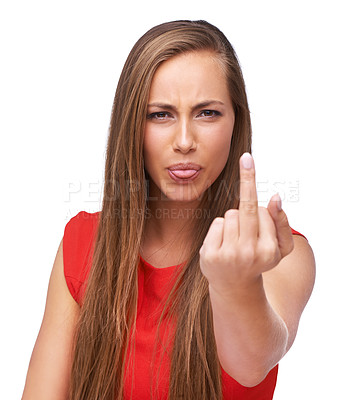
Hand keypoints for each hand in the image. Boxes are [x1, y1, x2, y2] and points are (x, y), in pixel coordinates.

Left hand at [199, 152, 293, 296]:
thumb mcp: (280, 248)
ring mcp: (227, 256)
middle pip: (246, 209)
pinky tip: (223, 243)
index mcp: (269, 251)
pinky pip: (217, 223)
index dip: (262, 208)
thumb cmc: (259, 260)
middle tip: (247, 158)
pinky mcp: (209, 256)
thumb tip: (276, 197)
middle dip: (247, 180)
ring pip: (230, 215)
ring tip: (236, 239)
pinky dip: (220, 228)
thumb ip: (281, 222)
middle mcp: (248, 254)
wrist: (235, 286)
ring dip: (234, 221)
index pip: (263, 212)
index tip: (252, 162)